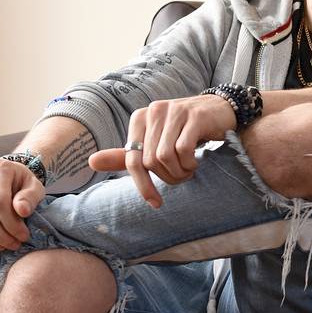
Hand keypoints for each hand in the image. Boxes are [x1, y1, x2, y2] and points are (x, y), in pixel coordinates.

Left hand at [87, 95, 237, 208]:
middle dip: (167, 178)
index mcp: (140, 118)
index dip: (142, 185)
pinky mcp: (194, 116)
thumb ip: (126, 155)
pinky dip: (190, 163)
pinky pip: (184, 150)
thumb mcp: (155, 142)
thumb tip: (90, 162)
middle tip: (181, 177)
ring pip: (165, 157)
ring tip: (189, 169)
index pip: (131, 159)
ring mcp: (174, 111)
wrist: (220, 110)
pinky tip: (196, 161)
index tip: (155, 202)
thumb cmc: (185, 131)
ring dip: (180, 172)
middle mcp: (154, 111)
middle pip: (150, 161)